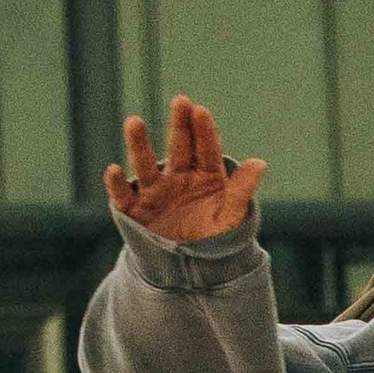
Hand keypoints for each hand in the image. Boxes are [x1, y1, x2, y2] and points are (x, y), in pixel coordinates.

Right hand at [104, 93, 265, 241]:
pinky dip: (117, 184)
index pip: (206, 150)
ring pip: (145, 163)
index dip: (203, 131)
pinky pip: (123, 195)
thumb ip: (241, 193)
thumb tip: (259, 163)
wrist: (191, 271)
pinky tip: (114, 170)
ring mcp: (156, 191)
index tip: (200, 111)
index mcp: (206, 177)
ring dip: (139, 143)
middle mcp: (179, 178)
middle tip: (180, 101)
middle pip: (178, 147)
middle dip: (179, 125)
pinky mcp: (135, 209)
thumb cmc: (215, 242)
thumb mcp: (230, 219)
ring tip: (134, 122)